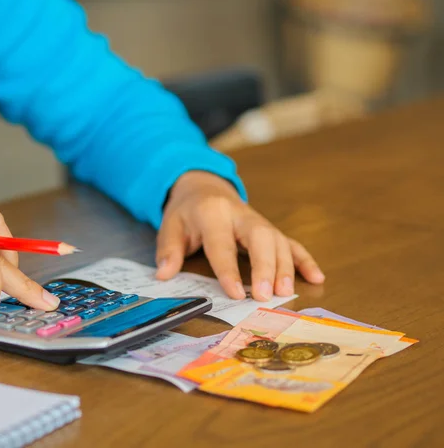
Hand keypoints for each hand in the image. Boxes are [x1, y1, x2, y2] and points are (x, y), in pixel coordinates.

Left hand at [155, 171, 324, 300]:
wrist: (204, 187)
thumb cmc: (187, 212)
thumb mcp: (170, 226)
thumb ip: (168, 250)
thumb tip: (164, 275)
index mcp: (213, 213)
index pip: (222, 244)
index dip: (229, 270)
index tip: (236, 293)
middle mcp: (241, 215)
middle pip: (260, 238)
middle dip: (266, 266)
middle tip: (267, 294)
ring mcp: (258, 221)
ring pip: (278, 240)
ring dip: (286, 267)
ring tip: (287, 293)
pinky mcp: (269, 228)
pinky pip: (290, 242)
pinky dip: (304, 260)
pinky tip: (317, 278)